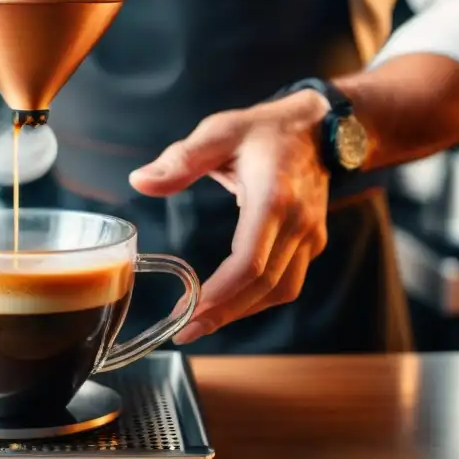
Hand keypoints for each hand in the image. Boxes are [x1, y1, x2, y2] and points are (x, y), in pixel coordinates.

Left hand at [129, 90, 331, 343]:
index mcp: (274, 198)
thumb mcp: (220, 132)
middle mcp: (298, 223)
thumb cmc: (264, 130)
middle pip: (263, 286)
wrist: (319, 127)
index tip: (188, 311)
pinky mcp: (311, 242)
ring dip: (241, 311)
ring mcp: (309, 235)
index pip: (250, 262)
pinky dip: (256, 298)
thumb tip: (139, 182)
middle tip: (184, 330)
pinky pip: (286, 282)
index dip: (220, 294)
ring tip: (200, 322)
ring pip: (280, 291)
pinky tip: (228, 302)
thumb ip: (181, 159)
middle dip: (223, 313)